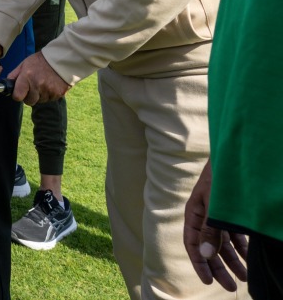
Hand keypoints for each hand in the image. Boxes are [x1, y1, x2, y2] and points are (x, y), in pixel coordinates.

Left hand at [8, 51, 70, 105]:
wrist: (61, 58)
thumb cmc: (40, 61)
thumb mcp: (24, 64)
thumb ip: (14, 75)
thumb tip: (8, 84)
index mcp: (27, 76)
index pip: (18, 96)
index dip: (18, 95)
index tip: (20, 92)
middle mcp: (38, 85)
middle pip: (29, 101)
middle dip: (29, 96)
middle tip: (33, 87)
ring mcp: (49, 90)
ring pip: (40, 101)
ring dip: (40, 95)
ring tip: (43, 83)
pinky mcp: (58, 93)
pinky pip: (50, 99)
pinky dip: (49, 94)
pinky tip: (51, 85)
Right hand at [184, 160, 247, 290]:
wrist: (236, 154)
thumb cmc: (222, 178)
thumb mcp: (214, 204)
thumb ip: (209, 229)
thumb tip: (204, 253)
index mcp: (193, 213)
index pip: (192, 245)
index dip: (200, 264)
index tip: (209, 282)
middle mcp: (204, 216)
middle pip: (209, 248)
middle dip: (221, 268)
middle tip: (232, 286)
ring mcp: (217, 214)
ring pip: (224, 243)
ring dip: (234, 260)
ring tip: (245, 276)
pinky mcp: (230, 212)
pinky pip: (235, 235)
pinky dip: (242, 247)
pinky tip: (249, 257)